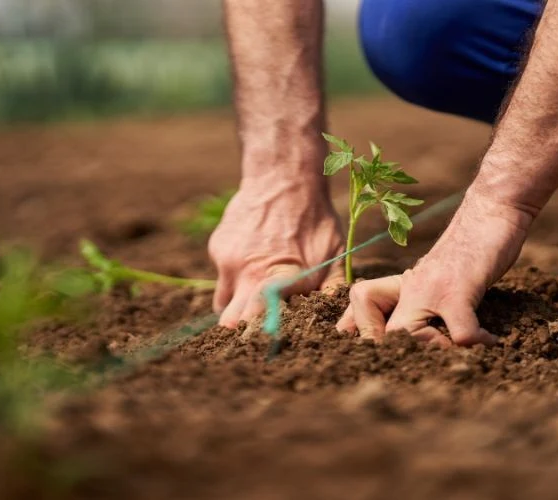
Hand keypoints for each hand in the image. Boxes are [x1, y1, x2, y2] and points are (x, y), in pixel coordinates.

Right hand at [209, 178, 344, 327]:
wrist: (282, 176)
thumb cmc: (315, 217)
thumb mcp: (334, 252)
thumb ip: (332, 287)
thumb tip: (339, 319)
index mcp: (280, 279)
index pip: (260, 319)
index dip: (260, 335)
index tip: (264, 343)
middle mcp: (249, 274)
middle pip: (232, 321)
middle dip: (243, 329)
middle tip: (255, 332)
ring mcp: (229, 262)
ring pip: (224, 303)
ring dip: (237, 306)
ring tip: (256, 296)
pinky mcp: (218, 249)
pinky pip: (223, 276)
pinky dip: (236, 276)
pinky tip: (254, 259)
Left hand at [336, 192, 532, 345]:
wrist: (490, 210)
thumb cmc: (470, 249)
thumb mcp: (437, 278)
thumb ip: (423, 304)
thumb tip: (423, 336)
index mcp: (402, 289)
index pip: (361, 314)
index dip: (363, 337)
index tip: (377, 358)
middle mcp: (409, 289)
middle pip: (376, 334)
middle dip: (393, 356)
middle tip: (425, 366)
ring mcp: (430, 289)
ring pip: (406, 335)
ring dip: (434, 353)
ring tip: (459, 353)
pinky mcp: (458, 288)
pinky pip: (460, 332)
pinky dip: (476, 342)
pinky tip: (491, 341)